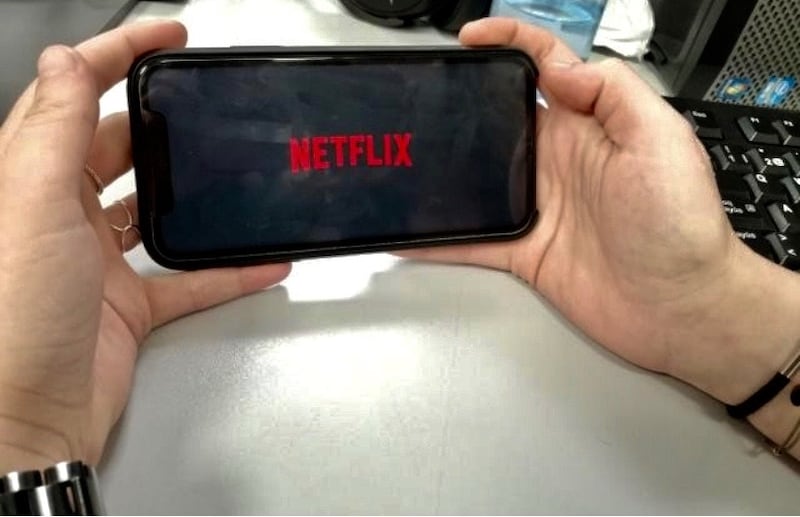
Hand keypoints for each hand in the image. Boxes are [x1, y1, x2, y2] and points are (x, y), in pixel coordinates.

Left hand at [0, 21, 289, 471]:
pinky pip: (186, 278)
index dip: (115, 54)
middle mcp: (59, 214)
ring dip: (194, 197)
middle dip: (159, 123)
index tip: (163, 36)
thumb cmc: (13, 323)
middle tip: (200, 104)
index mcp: (29, 179)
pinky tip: (258, 262)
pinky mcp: (127, 304)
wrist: (25, 420)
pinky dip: (224, 271)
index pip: (71, 95)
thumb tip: (65, 60)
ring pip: (154, 211)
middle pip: (116, 148)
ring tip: (232, 175)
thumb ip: (54, 132)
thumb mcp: (32, 208)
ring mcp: (96, 260)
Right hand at [401, 18, 799, 406]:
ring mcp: (539, 206)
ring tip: (408, 162)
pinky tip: (415, 234)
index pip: (545, 67)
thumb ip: (611, 92)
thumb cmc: (681, 226)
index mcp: (589, 127)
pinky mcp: (527, 251)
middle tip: (426, 101)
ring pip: (478, 179)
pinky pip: (475, 240)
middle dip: (463, 105)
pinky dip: (443, 240)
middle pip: (499, 121)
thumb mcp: (660, 138)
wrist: (680, 308)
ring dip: (445, 171)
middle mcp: (559, 162)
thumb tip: (558, 67)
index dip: (508, 44)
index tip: (471, 39)